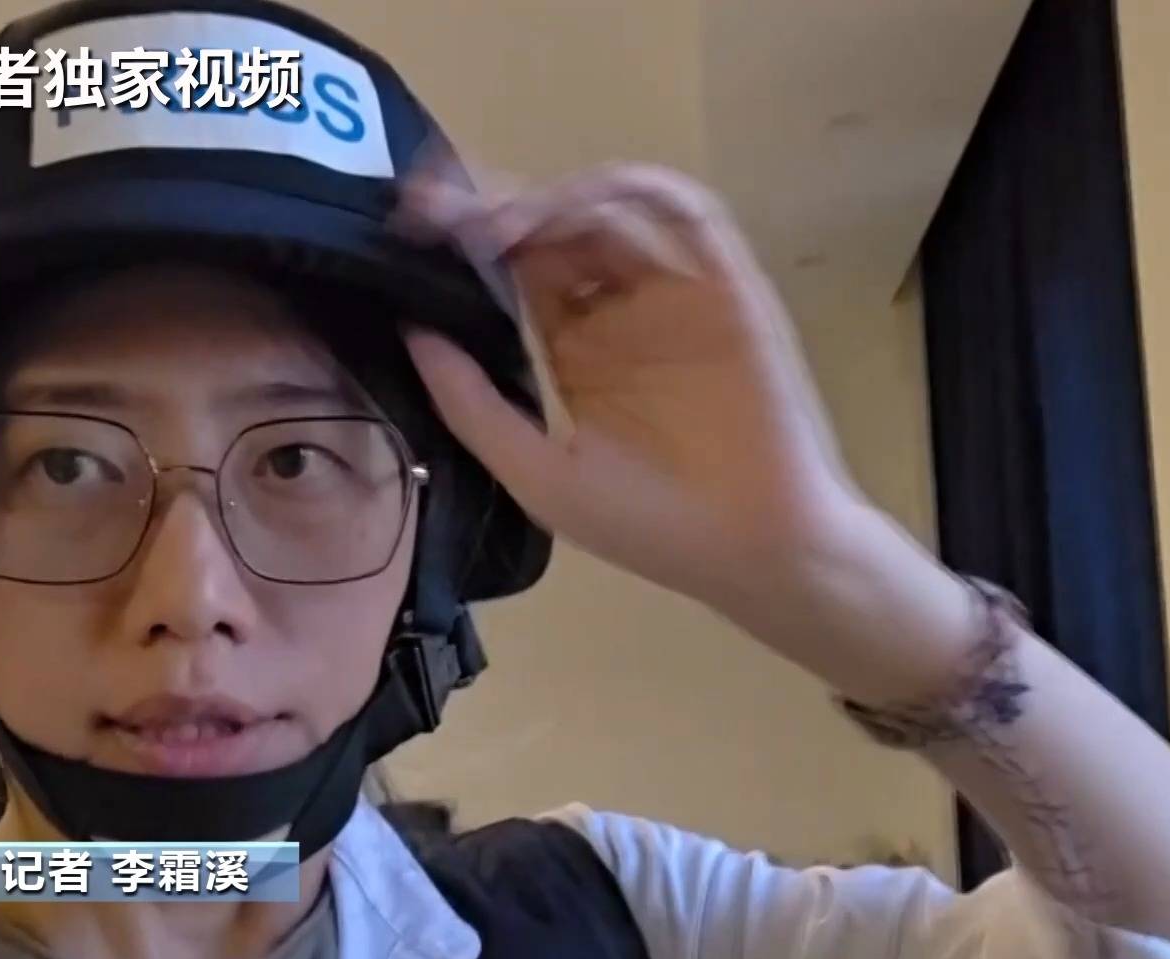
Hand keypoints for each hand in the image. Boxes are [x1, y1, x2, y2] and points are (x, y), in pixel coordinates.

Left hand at [395, 161, 976, 700]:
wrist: (758, 551)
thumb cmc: (651, 526)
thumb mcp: (539, 474)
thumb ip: (473, 406)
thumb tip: (411, 330)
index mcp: (576, 352)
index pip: (514, 275)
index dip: (466, 245)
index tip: (411, 227)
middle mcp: (621, 311)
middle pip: (553, 230)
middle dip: (495, 207)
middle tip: (441, 207)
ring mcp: (675, 293)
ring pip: (610, 210)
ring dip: (554, 200)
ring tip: (504, 225)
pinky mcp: (728, 284)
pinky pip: (687, 216)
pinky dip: (636, 197)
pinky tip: (583, 212)